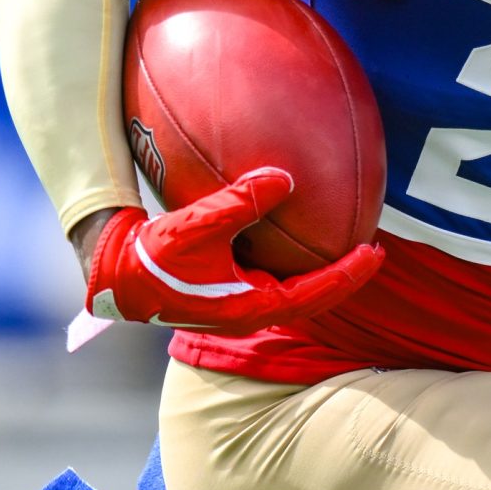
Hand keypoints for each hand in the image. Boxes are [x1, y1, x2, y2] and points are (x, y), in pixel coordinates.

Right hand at [85, 167, 382, 336]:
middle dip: (343, 275)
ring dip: (320, 270)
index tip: (376, 252)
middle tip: (373, 249)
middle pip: (312, 297)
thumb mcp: (197, 225)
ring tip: (344, 242)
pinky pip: (273, 278)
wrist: (115, 278)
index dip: (349, 274)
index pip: (315, 294)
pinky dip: (291, 261)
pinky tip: (294, 233)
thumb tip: (284, 178)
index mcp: (251, 306)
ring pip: (293, 290)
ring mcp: (239, 305)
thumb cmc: (152, 258)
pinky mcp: (227, 293)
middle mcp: (250, 311)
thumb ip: (240, 202)